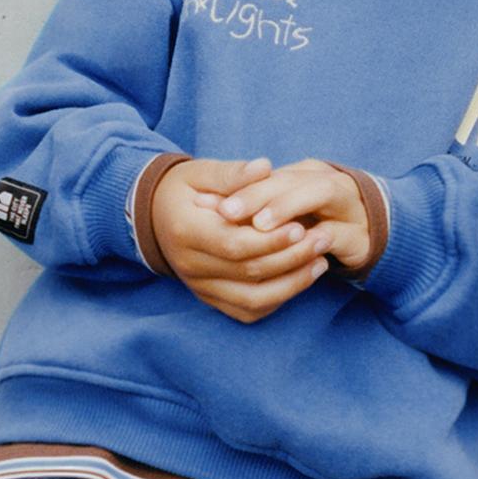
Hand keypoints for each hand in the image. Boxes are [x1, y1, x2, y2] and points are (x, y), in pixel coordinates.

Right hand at [149, 156, 336, 324]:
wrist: (154, 216)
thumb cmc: (183, 189)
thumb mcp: (201, 172)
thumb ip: (233, 173)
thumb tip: (264, 168)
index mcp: (186, 231)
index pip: (234, 244)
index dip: (271, 240)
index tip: (302, 225)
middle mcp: (190, 266)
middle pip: (248, 273)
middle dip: (291, 258)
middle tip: (323, 239)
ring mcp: (199, 287)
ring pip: (252, 300)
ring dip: (291, 285)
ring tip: (321, 263)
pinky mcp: (209, 298)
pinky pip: (247, 310)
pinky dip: (277, 299)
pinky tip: (300, 279)